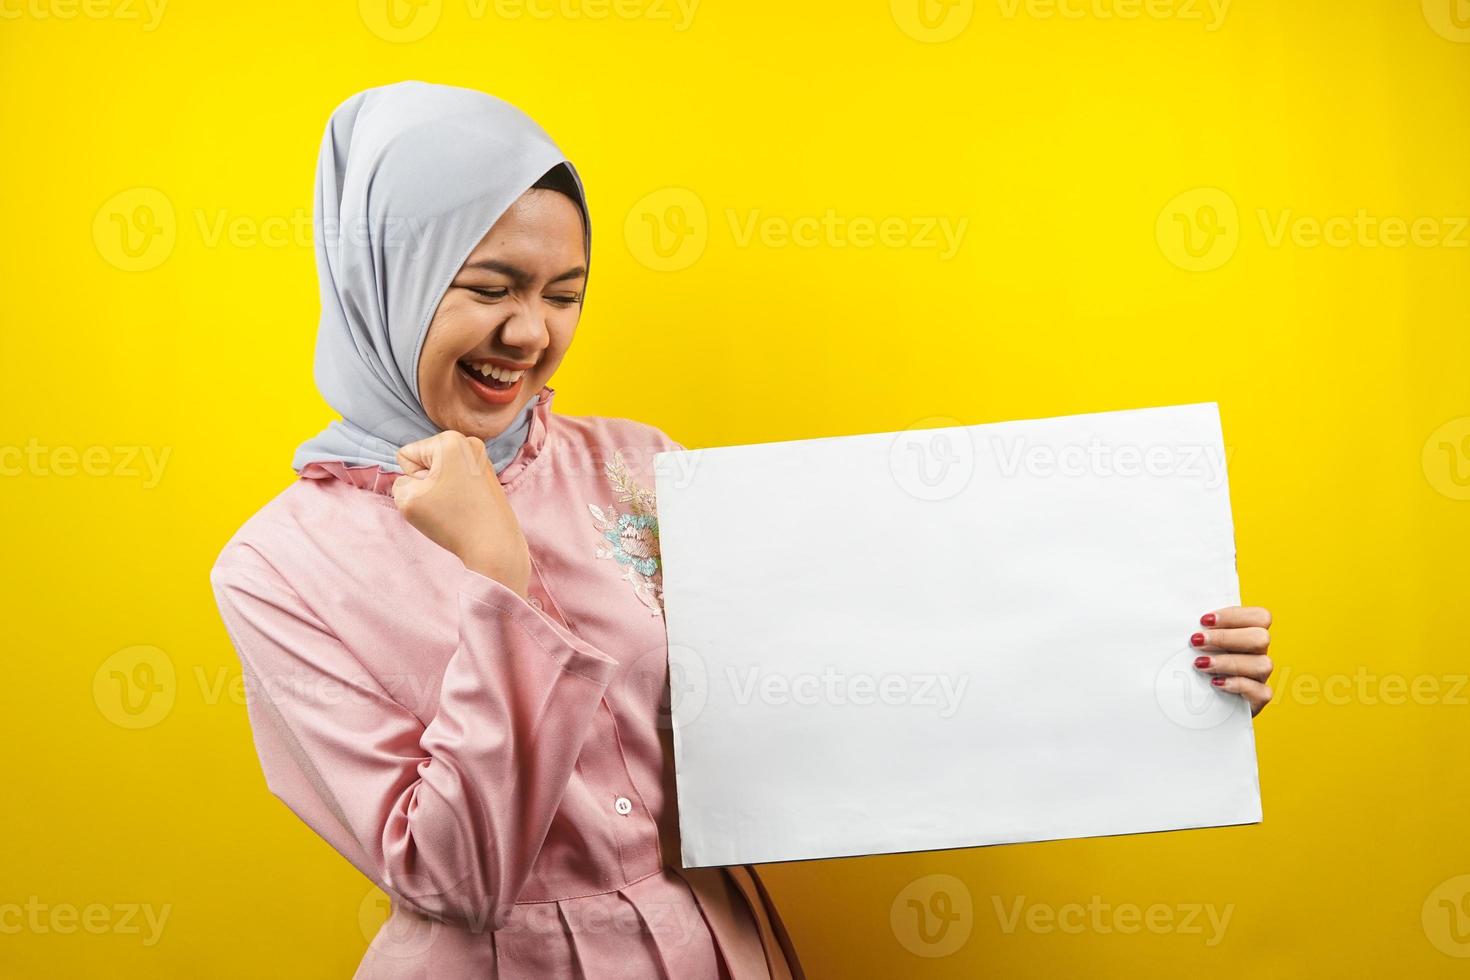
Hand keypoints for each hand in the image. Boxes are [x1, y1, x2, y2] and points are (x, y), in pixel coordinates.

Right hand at [391, 431, 530, 597]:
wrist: (494, 545)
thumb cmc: (452, 520)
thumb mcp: (407, 500)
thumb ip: (400, 483)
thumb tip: (420, 481)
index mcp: (449, 440)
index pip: (406, 455)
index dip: (412, 480)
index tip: (432, 494)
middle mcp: (469, 442)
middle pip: (424, 461)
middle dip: (427, 482)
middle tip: (445, 501)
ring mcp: (482, 458)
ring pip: (439, 472)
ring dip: (439, 489)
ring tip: (456, 505)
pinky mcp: (488, 475)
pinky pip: (456, 480)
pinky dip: (455, 493)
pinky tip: (466, 508)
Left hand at [1191, 606, 1274, 715]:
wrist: (1195, 703)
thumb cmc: (1193, 665)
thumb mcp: (1197, 643)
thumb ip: (1199, 630)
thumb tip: (1182, 618)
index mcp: (1248, 633)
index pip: (1260, 617)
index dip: (1235, 616)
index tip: (1204, 620)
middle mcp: (1258, 653)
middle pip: (1261, 638)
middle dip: (1226, 637)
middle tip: (1196, 641)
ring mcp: (1260, 677)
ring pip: (1262, 664)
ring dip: (1229, 662)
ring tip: (1200, 664)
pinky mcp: (1258, 699)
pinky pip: (1261, 691)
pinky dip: (1239, 685)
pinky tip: (1216, 683)